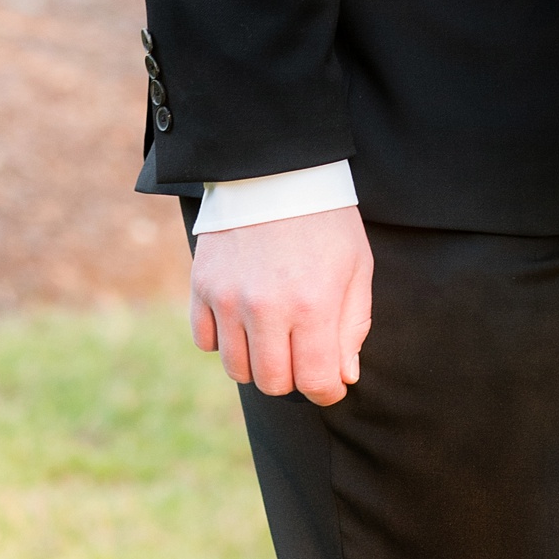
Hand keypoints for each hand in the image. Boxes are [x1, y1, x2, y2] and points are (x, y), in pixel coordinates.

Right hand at [190, 206, 373, 405]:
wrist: (277, 168)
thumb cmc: (326, 219)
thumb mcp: (357, 266)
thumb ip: (353, 326)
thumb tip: (343, 377)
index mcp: (313, 304)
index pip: (315, 382)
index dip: (328, 390)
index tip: (331, 381)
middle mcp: (267, 308)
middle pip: (273, 383)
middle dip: (293, 377)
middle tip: (303, 351)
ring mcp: (229, 298)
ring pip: (237, 369)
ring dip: (258, 361)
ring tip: (274, 333)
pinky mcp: (202, 286)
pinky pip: (205, 342)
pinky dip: (224, 339)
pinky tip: (244, 316)